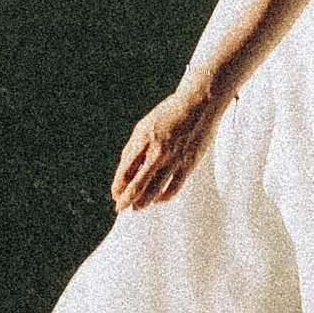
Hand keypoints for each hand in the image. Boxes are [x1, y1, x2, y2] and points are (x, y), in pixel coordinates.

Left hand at [111, 80, 222, 210]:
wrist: (198, 104)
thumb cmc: (168, 115)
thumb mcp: (144, 126)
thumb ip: (134, 148)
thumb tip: (124, 170)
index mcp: (143, 140)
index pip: (125, 170)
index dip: (118, 186)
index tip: (115, 194)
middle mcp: (157, 152)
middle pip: (137, 185)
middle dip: (126, 200)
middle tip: (120, 208)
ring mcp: (174, 159)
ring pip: (155, 191)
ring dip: (143, 202)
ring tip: (137, 207)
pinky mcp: (188, 165)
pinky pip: (173, 189)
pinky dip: (163, 197)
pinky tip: (158, 199)